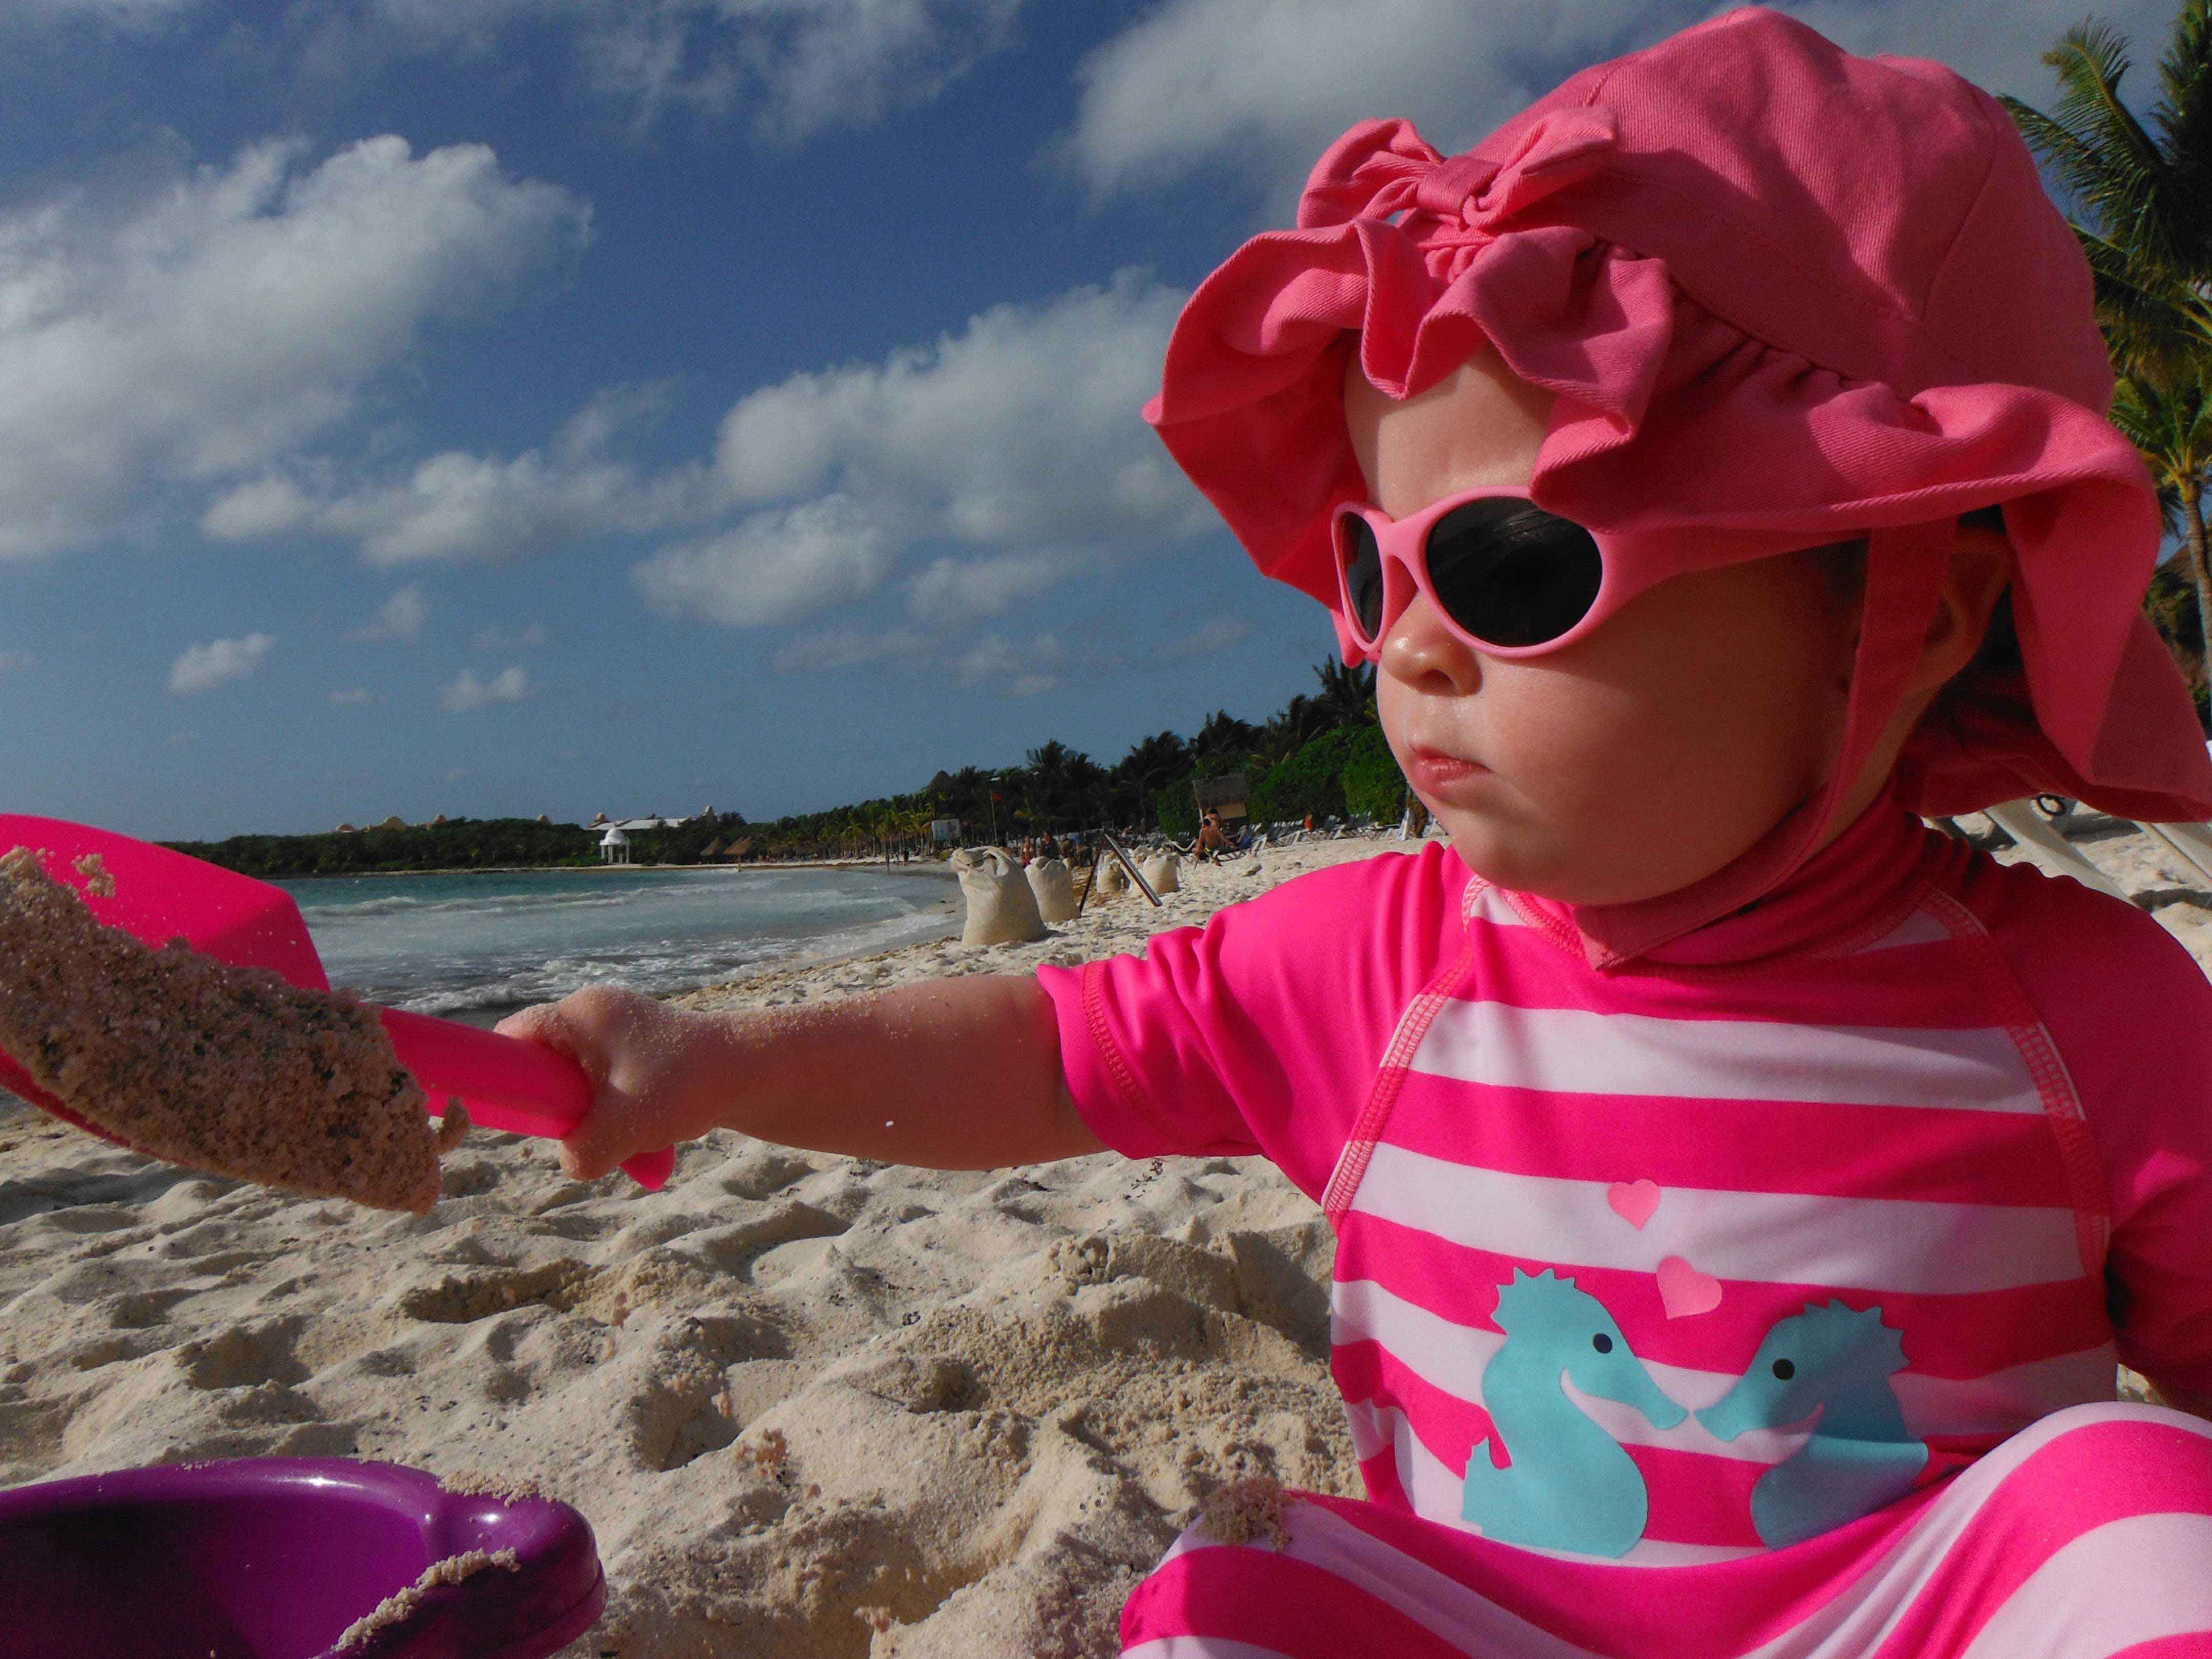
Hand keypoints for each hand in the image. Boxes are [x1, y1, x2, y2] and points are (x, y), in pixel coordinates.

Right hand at [496, 987, 712, 1181]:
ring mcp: (624, 1029)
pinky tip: (656, 1129)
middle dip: (565, 1107)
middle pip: (549, 1065)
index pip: (514, 1035)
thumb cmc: (685, 1086)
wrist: (755, 1073)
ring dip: (602, 1117)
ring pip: (585, 1083)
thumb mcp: (623, 1128)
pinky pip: (614, 1087)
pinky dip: (628, 1113)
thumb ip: (581, 1152)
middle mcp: (598, 1013)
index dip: (504, 1075)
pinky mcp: (645, 1050)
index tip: (520, 1113)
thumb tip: (572, 1162)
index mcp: (581, 1014)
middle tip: (586, 1131)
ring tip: (636, 1129)